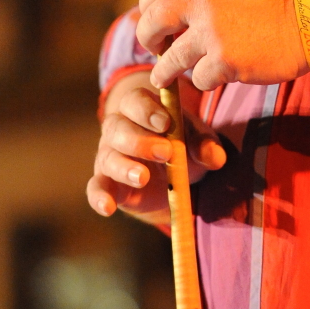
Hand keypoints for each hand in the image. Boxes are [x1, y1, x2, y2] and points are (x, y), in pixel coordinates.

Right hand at [87, 71, 225, 226]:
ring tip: (143, 178)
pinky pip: (95, 187)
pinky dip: (98, 197)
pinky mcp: (106, 182)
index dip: (147, 110)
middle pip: (118, 128)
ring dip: (124, 167)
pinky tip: (108, 207)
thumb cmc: (184, 146)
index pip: (135, 101)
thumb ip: (206, 146)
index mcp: (142, 109)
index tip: (165, 123)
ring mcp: (109, 155)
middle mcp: (119, 128)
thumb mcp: (198, 142)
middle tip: (166, 152)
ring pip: (108, 157)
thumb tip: (214, 157)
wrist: (171, 175)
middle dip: (140, 141)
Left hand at [137, 0, 307, 91]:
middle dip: (145, 37)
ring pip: (170, 58)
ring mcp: (212, 33)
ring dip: (164, 71)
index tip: (147, 18)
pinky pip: (199, 79)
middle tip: (151, 47)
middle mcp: (203, 3)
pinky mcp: (225, 61)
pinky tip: (218, 77)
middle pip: (153, 20)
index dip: (147, 5)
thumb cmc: (279, 3)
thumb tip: (178, 4)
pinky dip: (206, 81)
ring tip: (162, 78)